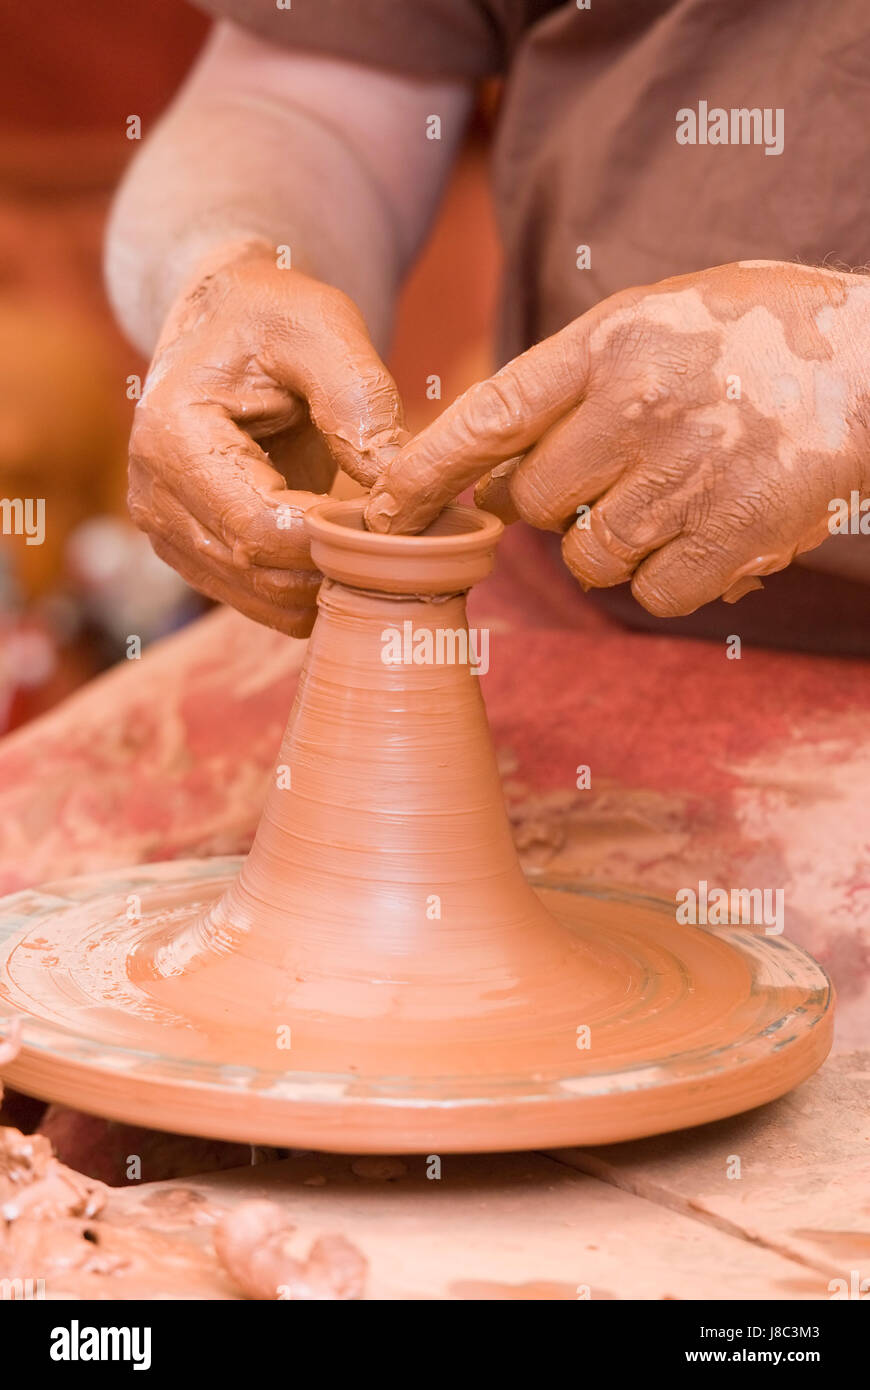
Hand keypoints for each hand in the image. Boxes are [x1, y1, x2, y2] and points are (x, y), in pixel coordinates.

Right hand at [129, 241, 405, 634]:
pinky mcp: (193, 554)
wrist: (227, 324)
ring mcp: (168, 533)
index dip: (335, 536)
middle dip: (339, 564)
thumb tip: (397, 485)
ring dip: (329, 582)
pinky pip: (261, 600)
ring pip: (264, 599)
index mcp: (172, 438)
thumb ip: (359, 399)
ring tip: (374, 534)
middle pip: (260, 571)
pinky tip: (344, 545)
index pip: (259, 528)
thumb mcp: (322, 327)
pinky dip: (311, 587)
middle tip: (400, 533)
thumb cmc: (274, 315)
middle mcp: (154, 496)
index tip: (393, 512)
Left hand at [365, 261, 869, 614]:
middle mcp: (637, 409)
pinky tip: (704, 533)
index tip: (380, 508)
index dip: (426, 471)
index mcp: (610, 343)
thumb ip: (572, 379)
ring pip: (588, 558)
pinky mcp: (731, 537)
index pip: (488, 416)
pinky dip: (667, 576)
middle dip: (550, 509)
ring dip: (610, 546)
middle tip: (599, 481)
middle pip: (535, 505)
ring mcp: (684, 477)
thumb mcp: (655, 318)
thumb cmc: (758, 338)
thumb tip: (492, 467)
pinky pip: (652, 593)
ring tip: (666, 501)